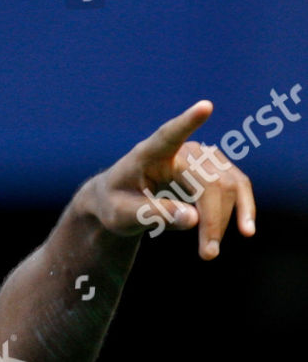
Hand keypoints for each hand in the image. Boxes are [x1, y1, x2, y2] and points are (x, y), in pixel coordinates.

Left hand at [89, 100, 255, 257]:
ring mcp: (202, 156)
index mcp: (148, 153)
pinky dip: (242, 208)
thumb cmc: (115, 204)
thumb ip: (153, 215)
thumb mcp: (122, 216)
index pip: (169, 135)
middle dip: (213, 219)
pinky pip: (236, 186)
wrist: (119, 197)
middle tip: (208, 254)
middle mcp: (182, 149)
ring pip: (228, 184)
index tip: (205, 107)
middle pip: (209, 181)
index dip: (187, 122)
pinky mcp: (215, 168)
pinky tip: (246, 229)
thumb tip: (194, 221)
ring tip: (212, 252)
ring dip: (227, 218)